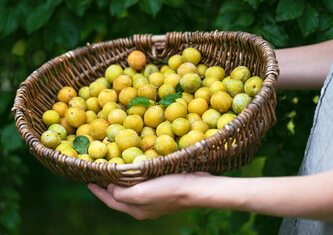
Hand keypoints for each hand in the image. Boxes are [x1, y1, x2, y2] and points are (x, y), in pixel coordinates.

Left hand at [88, 172, 211, 219]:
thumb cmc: (168, 189)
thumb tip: (110, 188)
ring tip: (114, 174)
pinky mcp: (163, 192)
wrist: (196, 189)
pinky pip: (143, 186)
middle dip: (108, 189)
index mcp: (136, 210)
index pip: (111, 201)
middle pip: (120, 198)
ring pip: (131, 193)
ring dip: (121, 184)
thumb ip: (122, 194)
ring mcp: (154, 201)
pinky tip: (136, 172)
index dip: (98, 192)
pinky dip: (134, 180)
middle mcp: (143, 207)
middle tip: (99, 177)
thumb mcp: (141, 193)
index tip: (87, 182)